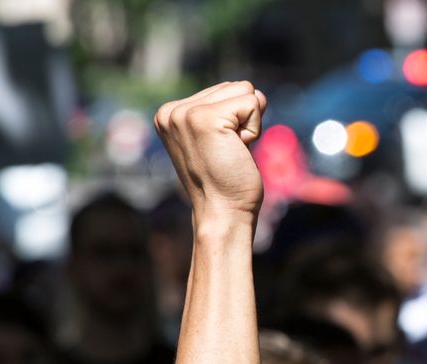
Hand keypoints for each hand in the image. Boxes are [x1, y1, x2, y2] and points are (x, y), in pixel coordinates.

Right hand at [155, 81, 267, 222]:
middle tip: (228, 152)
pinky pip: (252, 103)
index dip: (236, 120)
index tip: (221, 150)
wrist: (222, 213)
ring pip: (245, 91)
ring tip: (231, 151)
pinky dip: (254, 130)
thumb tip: (257, 93)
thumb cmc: (227, 182)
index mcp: (169, 114)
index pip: (223, 90)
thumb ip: (228, 111)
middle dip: (243, 120)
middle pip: (235, 87)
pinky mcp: (205, 118)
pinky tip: (238, 151)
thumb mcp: (220, 139)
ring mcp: (185, 113)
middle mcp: (171, 110)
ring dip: (249, 125)